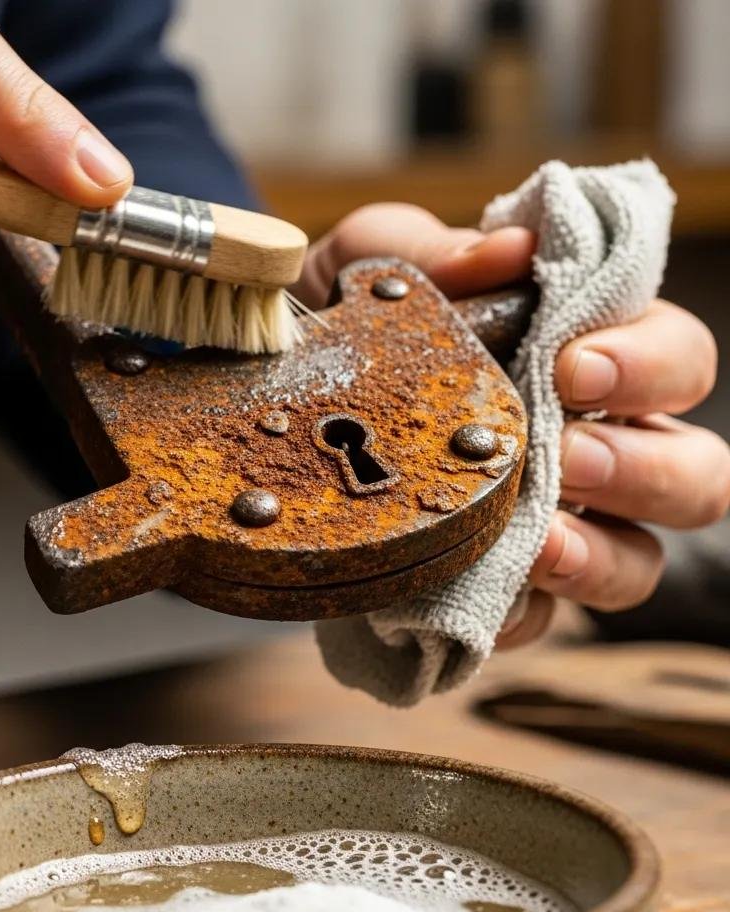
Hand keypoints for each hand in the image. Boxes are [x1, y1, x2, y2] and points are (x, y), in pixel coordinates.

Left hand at [297, 203, 729, 645]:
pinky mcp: (504, 589)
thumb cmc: (347, 325)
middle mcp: (593, 445)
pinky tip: (478, 593)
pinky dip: (520, 614)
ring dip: (599, 552)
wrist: (268, 404)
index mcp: (585, 359)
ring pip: (639, 561)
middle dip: (640, 465)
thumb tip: (508, 250)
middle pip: (694, 470)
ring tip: (536, 534)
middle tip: (561, 453)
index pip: (676, 358)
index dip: (647, 363)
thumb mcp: (370, 267)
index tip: (571, 366)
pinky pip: (542, 621)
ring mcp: (558, 526)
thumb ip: (429, 247)